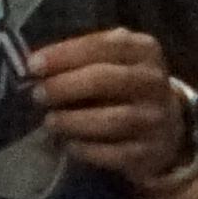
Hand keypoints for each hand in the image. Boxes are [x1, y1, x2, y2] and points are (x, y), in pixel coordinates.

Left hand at [28, 28, 194, 191]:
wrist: (165, 126)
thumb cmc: (122, 86)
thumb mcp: (113, 59)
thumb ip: (81, 55)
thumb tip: (34, 66)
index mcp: (144, 51)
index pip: (104, 45)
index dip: (65, 54)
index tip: (33, 65)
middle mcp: (154, 82)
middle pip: (108, 79)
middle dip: (66, 86)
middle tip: (38, 94)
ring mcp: (156, 118)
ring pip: (115, 119)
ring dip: (75, 121)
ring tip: (50, 121)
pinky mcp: (151, 151)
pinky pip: (117, 153)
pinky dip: (87, 149)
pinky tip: (68, 144)